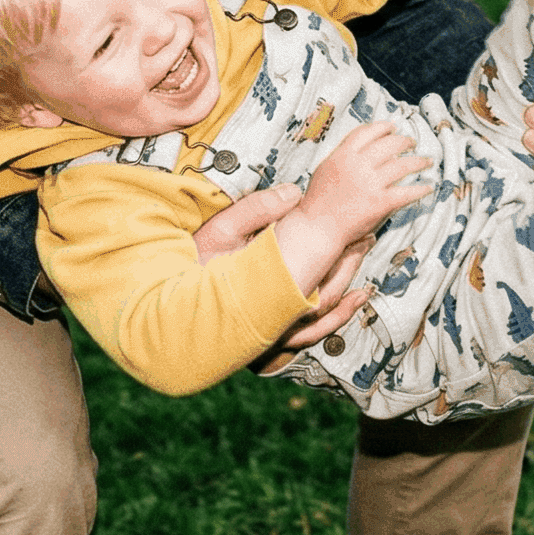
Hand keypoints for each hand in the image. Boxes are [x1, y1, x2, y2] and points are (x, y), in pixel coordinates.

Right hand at [207, 186, 373, 375]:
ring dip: (347, 294)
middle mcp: (273, 317)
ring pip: (322, 319)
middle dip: (349, 264)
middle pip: (325, 293)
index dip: (341, 249)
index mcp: (266, 288)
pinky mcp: (270, 341)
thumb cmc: (192, 265)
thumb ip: (256, 211)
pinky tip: (349, 301)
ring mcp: (273, 333)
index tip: (358, 230)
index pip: (316, 267)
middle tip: (365, 238)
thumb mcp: (220, 231)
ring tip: (363, 272)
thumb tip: (292, 193)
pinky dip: (334, 319)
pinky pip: (310, 335)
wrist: (168, 313)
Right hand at [300, 120, 431, 239]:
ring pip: (402, 165)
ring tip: (427, 161)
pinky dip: (420, 189)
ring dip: (418, 161)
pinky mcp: (380, 203)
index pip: (367, 132)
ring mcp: (370, 184)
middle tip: (412, 143)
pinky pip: (406, 193)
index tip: (393, 127)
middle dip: (404, 141)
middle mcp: (358, 165)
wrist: (317, 227)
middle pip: (388, 144)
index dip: (383, 127)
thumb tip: (365, 148)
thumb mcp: (326, 169)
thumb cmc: (318, 201)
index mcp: (343, 155)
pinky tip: (428, 187)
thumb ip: (343, 155)